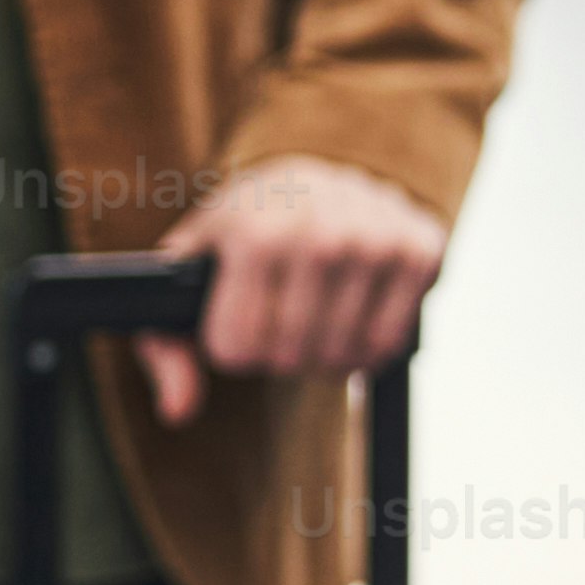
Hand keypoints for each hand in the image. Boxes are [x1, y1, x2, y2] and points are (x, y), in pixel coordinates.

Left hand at [143, 156, 445, 422]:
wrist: (315, 173)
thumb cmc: (244, 229)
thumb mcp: (189, 270)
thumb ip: (165, 345)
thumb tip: (177, 411)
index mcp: (254, 231)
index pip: (237, 348)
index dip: (231, 348)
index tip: (236, 322)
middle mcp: (320, 232)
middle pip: (289, 356)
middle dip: (276, 352)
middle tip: (277, 320)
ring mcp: (376, 239)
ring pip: (341, 356)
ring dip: (321, 355)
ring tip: (311, 321)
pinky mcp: (419, 249)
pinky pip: (388, 343)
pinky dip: (365, 349)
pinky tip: (350, 320)